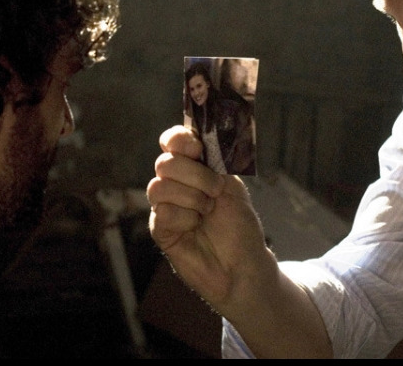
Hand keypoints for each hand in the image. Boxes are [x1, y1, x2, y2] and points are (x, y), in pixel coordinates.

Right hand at [147, 125, 271, 307]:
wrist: (243, 264)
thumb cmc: (240, 226)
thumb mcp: (233, 187)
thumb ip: (213, 163)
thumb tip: (196, 138)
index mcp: (194, 167)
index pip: (173, 141)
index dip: (179, 140)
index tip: (196, 148)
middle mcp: (176, 183)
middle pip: (165, 163)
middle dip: (195, 175)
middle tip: (215, 192)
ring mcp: (166, 205)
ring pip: (159, 187)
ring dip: (191, 198)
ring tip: (207, 211)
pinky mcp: (161, 229)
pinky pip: (163, 212)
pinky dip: (185, 218)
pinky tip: (196, 228)